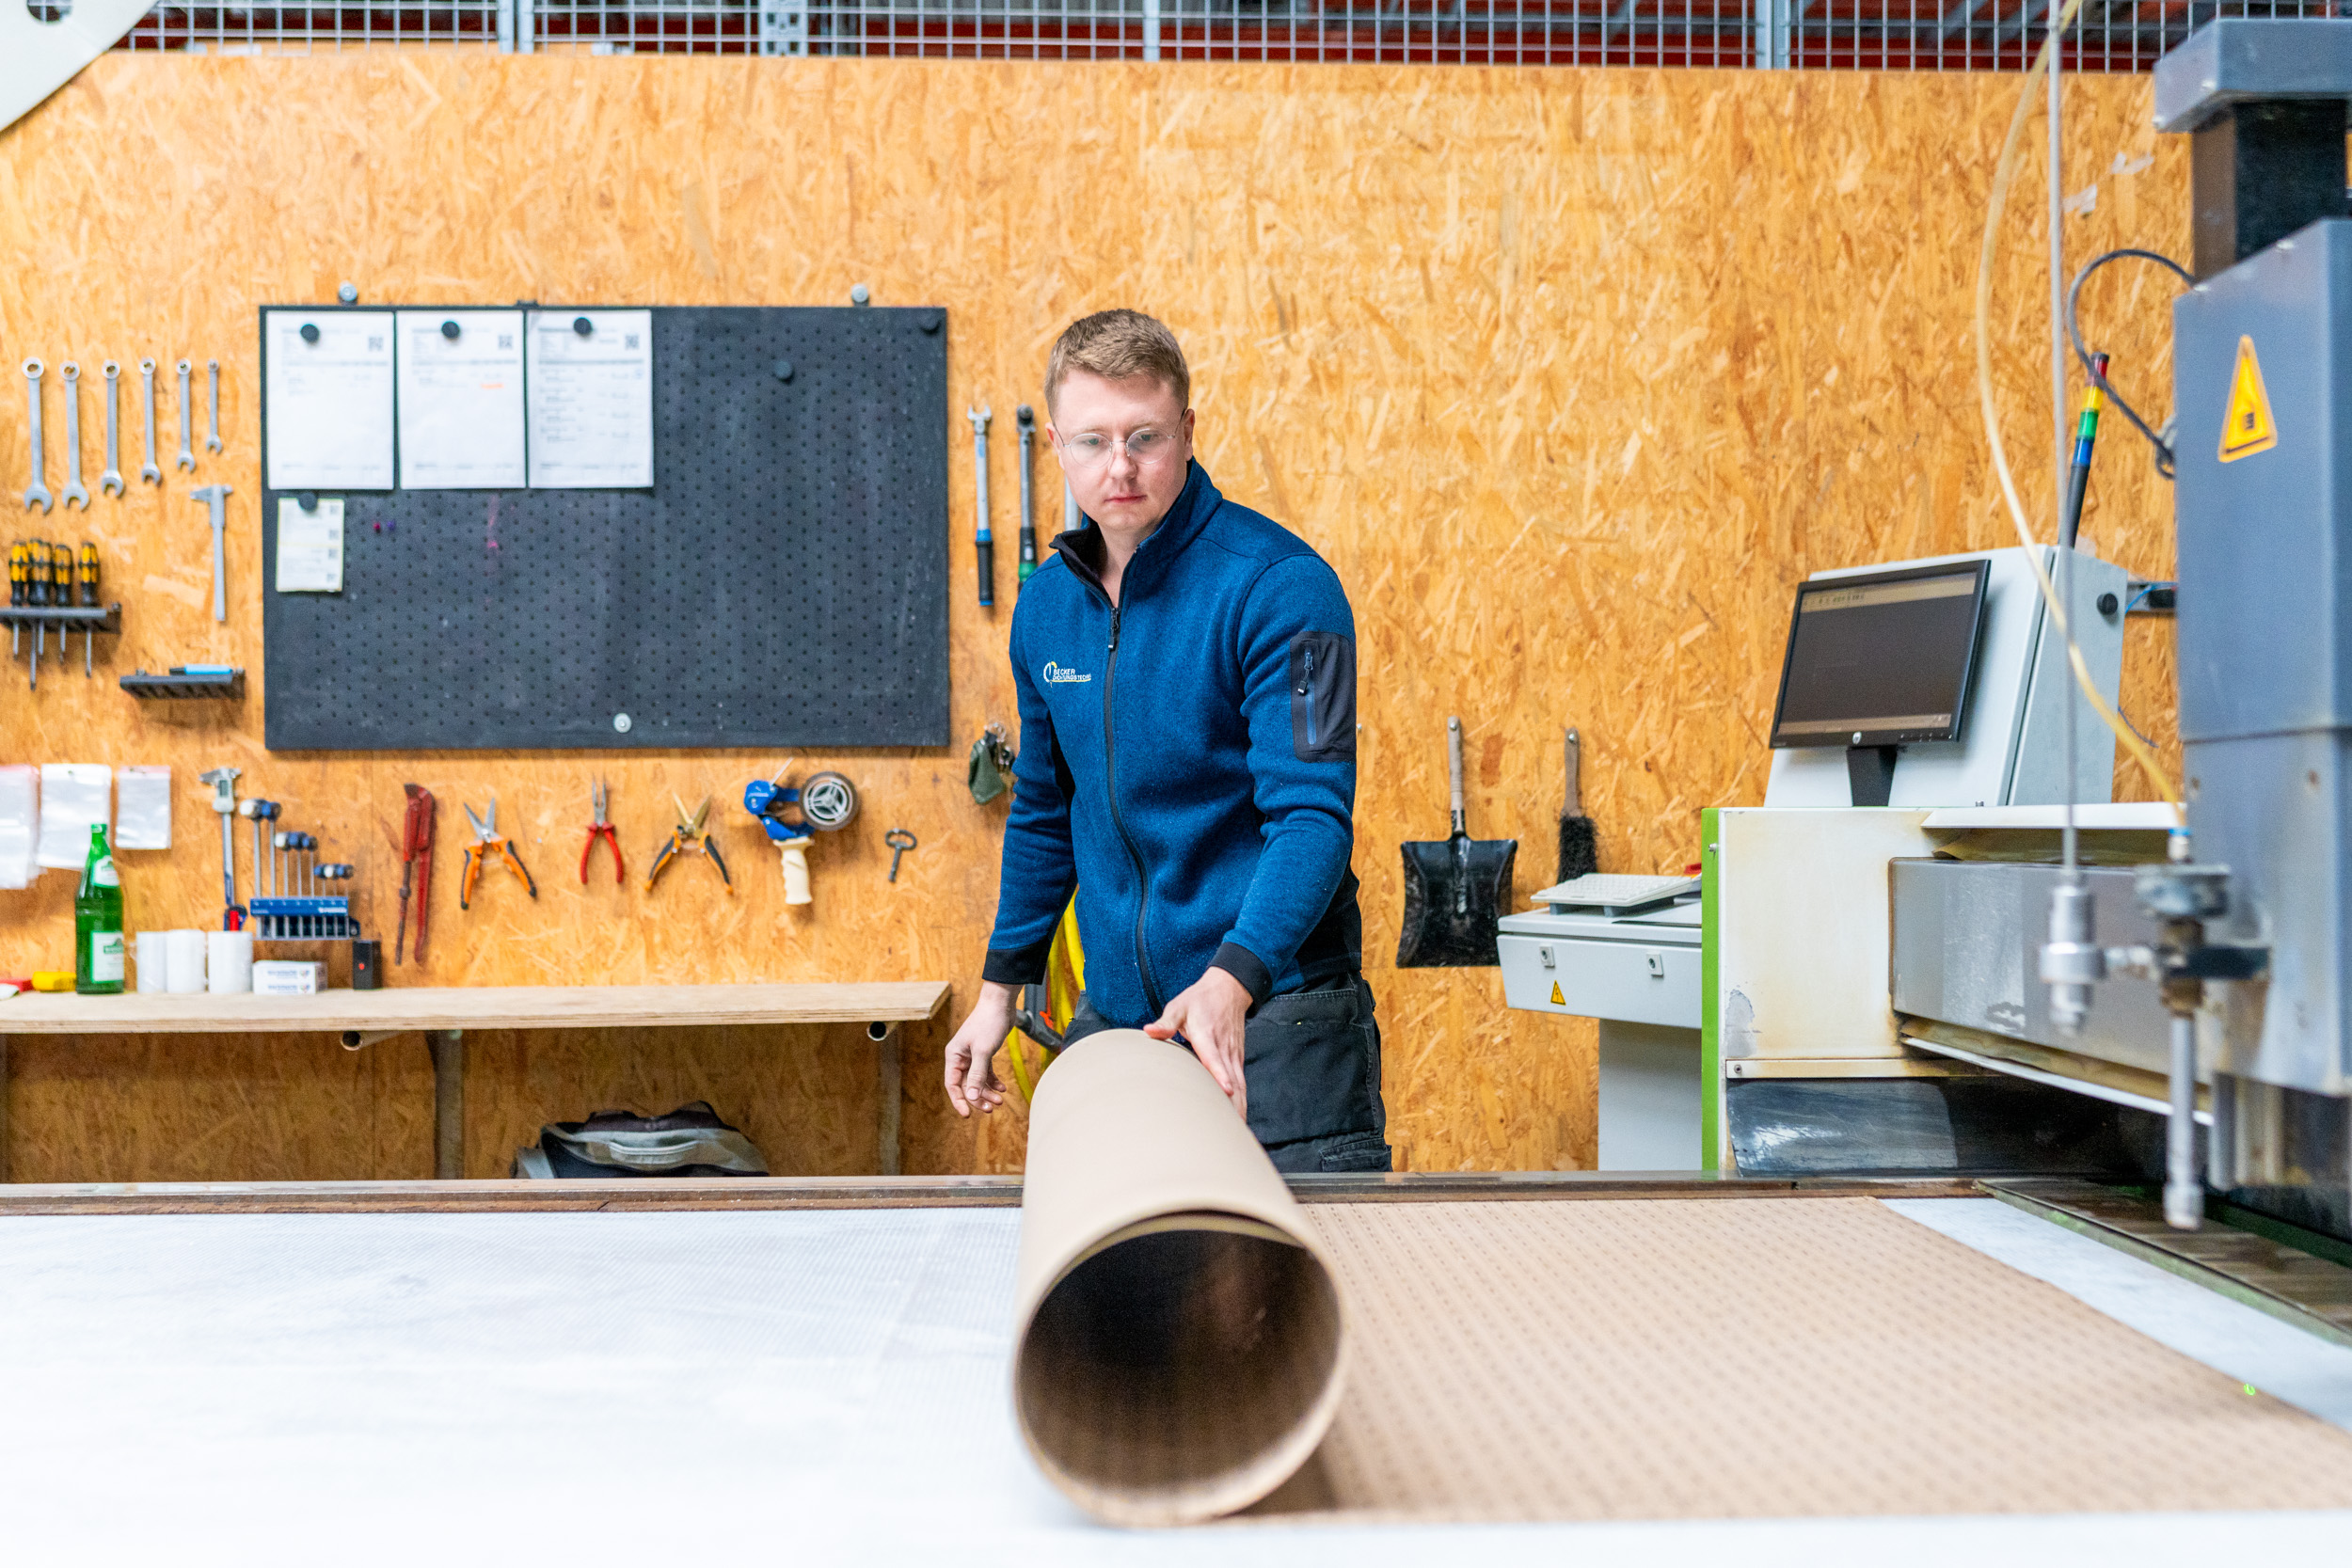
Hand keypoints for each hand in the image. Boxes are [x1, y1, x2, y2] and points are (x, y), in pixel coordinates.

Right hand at [944, 982, 1017, 1116]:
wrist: (1000, 1004)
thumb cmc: (989, 1023)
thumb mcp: (983, 1051)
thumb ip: (977, 1075)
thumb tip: (971, 1097)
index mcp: (954, 1056)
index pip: (952, 1085)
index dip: (959, 1101)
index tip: (967, 1115)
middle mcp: (960, 1057)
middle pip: (966, 1085)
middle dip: (978, 1098)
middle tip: (992, 1108)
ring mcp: (972, 1056)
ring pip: (977, 1081)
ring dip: (987, 1091)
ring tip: (1000, 1100)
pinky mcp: (984, 1053)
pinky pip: (985, 1073)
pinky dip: (993, 1081)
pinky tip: (1002, 1088)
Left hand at [1144, 967, 1250, 1121]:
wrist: (1228, 989)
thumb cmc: (1198, 1000)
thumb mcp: (1178, 1006)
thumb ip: (1166, 1022)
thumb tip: (1150, 1031)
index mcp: (1207, 1036)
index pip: (1215, 1058)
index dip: (1220, 1074)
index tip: (1226, 1091)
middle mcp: (1224, 1049)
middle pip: (1232, 1080)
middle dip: (1233, 1105)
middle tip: (1229, 1132)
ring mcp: (1233, 1056)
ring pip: (1240, 1086)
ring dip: (1239, 1109)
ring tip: (1237, 1136)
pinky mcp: (1237, 1060)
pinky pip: (1242, 1085)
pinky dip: (1242, 1103)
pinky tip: (1239, 1121)